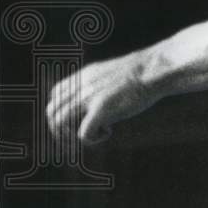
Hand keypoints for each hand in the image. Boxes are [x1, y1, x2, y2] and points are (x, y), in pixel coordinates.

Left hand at [46, 51, 161, 144]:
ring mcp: (89, 97)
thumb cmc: (142, 72)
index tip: (80, 118)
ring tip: (93, 133)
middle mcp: (81, 86)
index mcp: (83, 76)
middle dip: (62, 128)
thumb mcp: (113, 73)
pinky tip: (108, 132)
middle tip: (83, 132)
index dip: (62, 111)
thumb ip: (99, 83)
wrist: (155, 68)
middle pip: (52, 112)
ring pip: (59, 123)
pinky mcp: (101, 109)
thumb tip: (100, 98)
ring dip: (71, 135)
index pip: (55, 95)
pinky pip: (82, 133)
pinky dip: (91, 139)